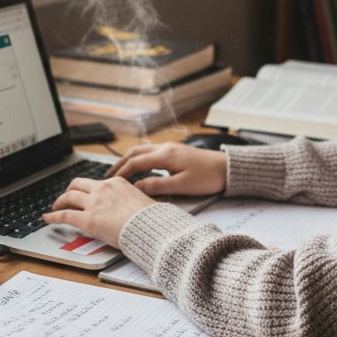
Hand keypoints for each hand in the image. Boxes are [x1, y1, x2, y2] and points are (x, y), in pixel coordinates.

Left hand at [44, 176, 154, 246]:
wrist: (151, 227)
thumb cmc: (151, 219)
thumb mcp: (141, 200)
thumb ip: (129, 200)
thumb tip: (129, 207)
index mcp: (116, 182)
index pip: (96, 182)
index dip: (87, 189)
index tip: (84, 193)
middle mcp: (102, 189)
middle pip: (78, 184)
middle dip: (69, 190)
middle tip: (66, 197)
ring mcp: (94, 203)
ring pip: (68, 197)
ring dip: (59, 201)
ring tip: (55, 207)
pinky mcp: (88, 219)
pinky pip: (65, 215)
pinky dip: (53, 216)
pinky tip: (48, 218)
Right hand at [109, 142, 226, 196]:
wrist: (227, 168)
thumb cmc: (208, 177)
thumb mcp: (181, 186)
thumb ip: (157, 186)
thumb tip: (136, 188)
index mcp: (165, 155)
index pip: (135, 163)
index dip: (121, 173)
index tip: (110, 183)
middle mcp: (165, 148)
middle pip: (135, 153)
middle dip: (120, 164)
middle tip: (108, 177)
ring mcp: (170, 148)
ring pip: (142, 151)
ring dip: (129, 160)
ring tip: (119, 173)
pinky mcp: (176, 151)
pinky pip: (151, 153)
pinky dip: (139, 159)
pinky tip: (139, 169)